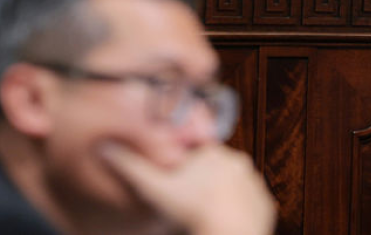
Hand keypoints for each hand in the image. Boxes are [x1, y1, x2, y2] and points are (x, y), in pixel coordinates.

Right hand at [100, 142, 275, 234]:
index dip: (184, 169)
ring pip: (233, 186)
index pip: (195, 154)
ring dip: (221, 198)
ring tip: (204, 215)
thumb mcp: (155, 188)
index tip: (178, 185)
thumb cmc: (193, 212)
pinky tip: (222, 223)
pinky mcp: (265, 205)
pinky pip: (250, 204)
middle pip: (215, 169)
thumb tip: (105, 147)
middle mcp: (238, 162)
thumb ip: (130, 167)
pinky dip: (238, 212)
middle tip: (189, 203)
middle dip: (202, 183)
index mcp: (213, 153)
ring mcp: (255, 184)